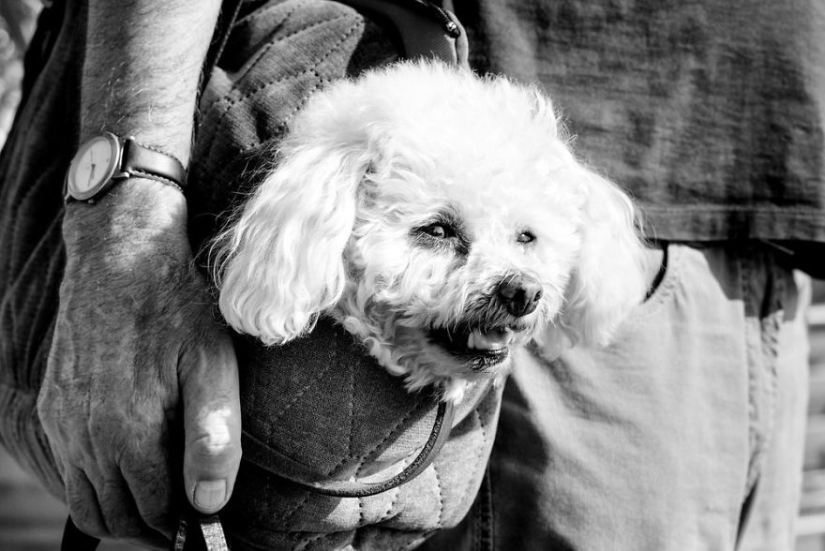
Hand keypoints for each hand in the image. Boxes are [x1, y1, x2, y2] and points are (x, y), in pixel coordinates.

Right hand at [38, 181, 240, 547]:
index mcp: (127, 431)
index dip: (179, 528)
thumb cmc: (177, 306)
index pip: (151, 513)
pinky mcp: (53, 404)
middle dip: (150, 528)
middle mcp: (85, 435)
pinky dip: (95, 485)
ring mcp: (63, 421)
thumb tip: (210, 504)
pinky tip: (128, 468)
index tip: (202, 527)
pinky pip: (68, 468)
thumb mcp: (212, 364)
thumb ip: (212, 437)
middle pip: (114, 515)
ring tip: (159, 502)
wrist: (122, 254)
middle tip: (182, 520)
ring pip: (85, 499)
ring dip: (121, 511)